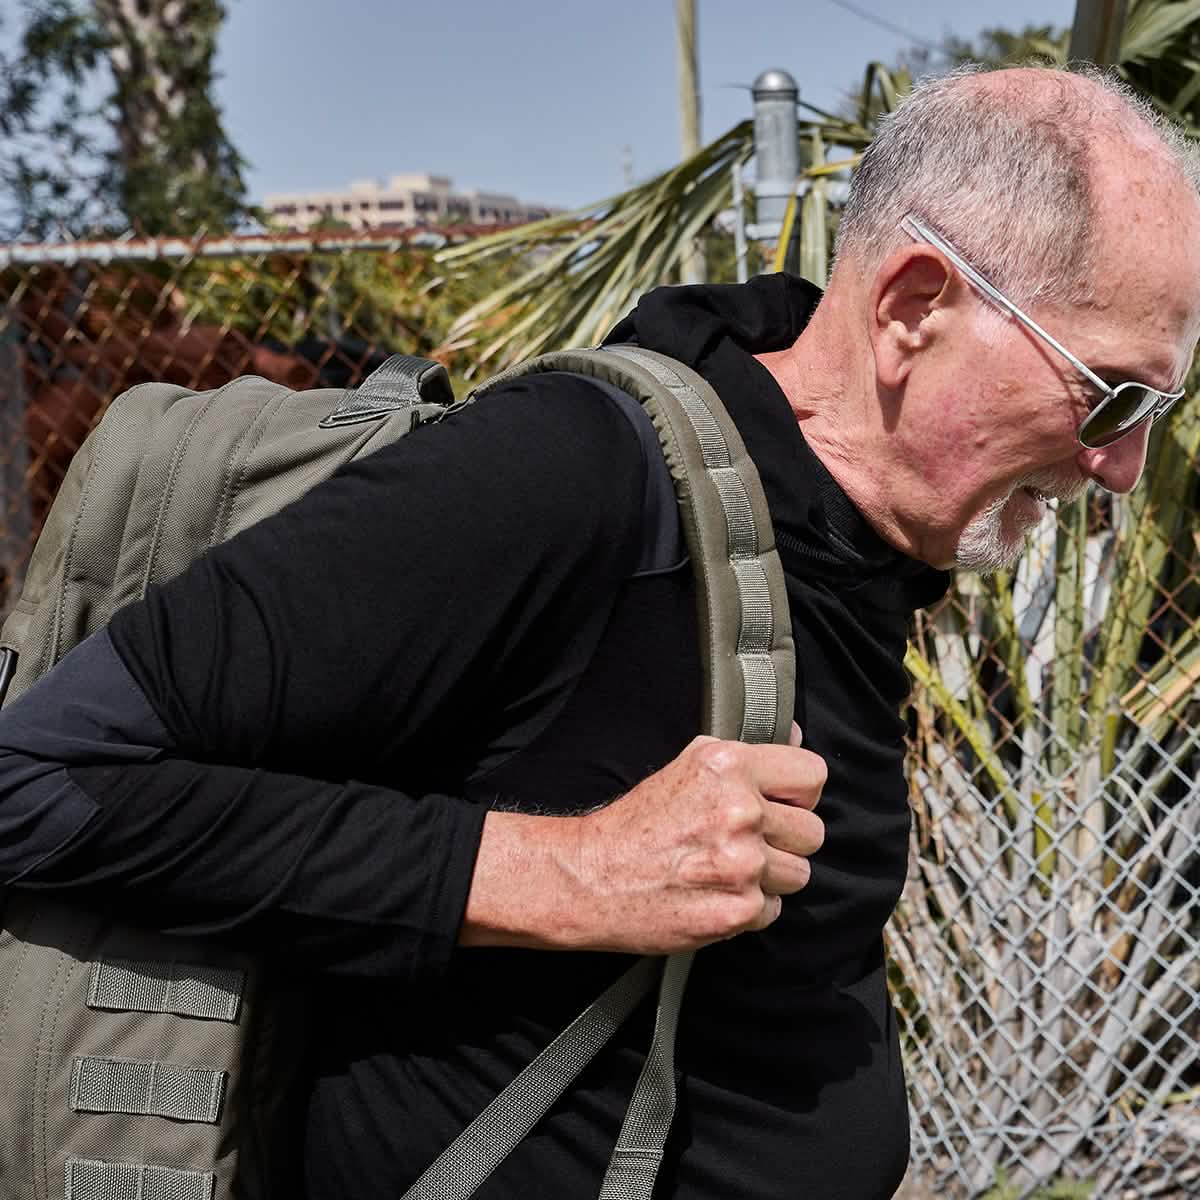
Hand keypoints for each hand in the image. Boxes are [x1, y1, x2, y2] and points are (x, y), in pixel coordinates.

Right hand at [567, 726, 825, 953]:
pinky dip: (747, 907)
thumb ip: (746, 753)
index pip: (812, 776)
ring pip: (798, 875)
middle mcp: (739, 811)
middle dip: (783, 840)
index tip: (779, 803)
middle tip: (744, 842)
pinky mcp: (737, 910)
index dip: (797, 793)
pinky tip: (713, 892)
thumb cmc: (636, 824)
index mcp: (728, 766)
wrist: (591, 877)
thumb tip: (794, 733)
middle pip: (812, 832)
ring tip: (725, 868)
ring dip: (768, 877)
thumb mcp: (688, 765)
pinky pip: (772, 910)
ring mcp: (741, 864)